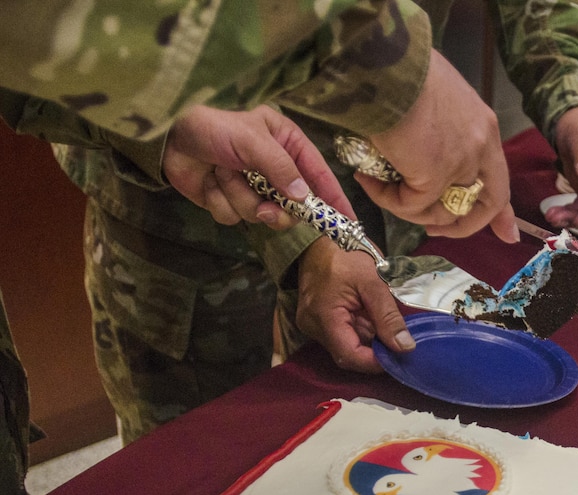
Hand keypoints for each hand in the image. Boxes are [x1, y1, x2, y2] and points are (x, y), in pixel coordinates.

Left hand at [162, 104, 354, 226]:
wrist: (167, 137)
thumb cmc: (213, 126)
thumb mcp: (252, 141)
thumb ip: (280, 168)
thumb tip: (303, 197)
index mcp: (287, 144)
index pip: (318, 175)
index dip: (333, 199)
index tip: (346, 221)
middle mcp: (273, 168)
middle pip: (292, 206)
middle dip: (276, 209)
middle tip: (267, 209)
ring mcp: (251, 187)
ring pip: (261, 214)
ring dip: (240, 198)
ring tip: (223, 175)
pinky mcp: (229, 201)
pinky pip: (235, 217)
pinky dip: (222, 202)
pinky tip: (211, 183)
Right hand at [295, 238, 415, 373]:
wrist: (319, 237)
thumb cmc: (346, 255)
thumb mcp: (373, 283)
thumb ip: (389, 317)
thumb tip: (406, 347)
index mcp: (324, 318)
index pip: (350, 356)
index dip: (375, 362)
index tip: (399, 356)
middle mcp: (313, 327)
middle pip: (347, 354)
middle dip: (374, 351)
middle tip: (398, 343)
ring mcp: (312, 325)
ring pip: (346, 345)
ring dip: (368, 340)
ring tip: (386, 326)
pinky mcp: (316, 321)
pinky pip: (341, 335)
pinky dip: (359, 331)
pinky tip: (371, 319)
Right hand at [357, 50, 518, 244]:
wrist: (383, 64)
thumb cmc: (399, 72)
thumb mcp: (435, 102)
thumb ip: (441, 133)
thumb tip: (421, 157)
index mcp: (484, 127)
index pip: (500, 179)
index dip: (502, 213)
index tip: (507, 235)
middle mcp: (480, 146)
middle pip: (485, 205)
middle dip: (461, 227)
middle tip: (432, 230)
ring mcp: (460, 163)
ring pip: (440, 211)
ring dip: (407, 209)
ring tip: (378, 184)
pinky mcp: (433, 176)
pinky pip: (410, 206)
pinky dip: (386, 198)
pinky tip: (366, 177)